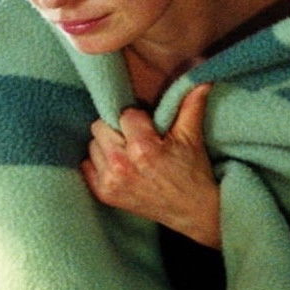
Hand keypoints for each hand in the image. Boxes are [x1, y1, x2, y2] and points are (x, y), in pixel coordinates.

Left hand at [81, 84, 221, 246]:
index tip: (150, 128)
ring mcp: (111, 182)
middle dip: (118, 129)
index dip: (138, 118)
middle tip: (137, 139)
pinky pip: (87, 166)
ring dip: (108, 145)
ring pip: (92, 145)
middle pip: (100, 127)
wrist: (194, 212)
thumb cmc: (193, 172)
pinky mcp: (105, 195)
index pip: (124, 114)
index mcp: (143, 148)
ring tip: (129, 153)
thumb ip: (191, 104)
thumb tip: (202, 77)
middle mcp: (122, 165)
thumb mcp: (193, 136)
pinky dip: (99, 163)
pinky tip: (119, 165)